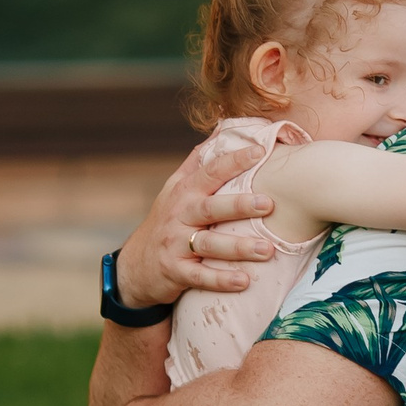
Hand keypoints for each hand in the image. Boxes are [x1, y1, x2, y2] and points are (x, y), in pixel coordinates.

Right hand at [114, 133, 278, 305]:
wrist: (136, 265)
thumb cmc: (169, 220)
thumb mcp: (177, 188)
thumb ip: (200, 160)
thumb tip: (223, 124)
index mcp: (185, 191)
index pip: (210, 171)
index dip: (234, 160)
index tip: (261, 151)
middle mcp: (179, 215)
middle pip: (211, 208)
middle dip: (240, 205)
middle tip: (269, 204)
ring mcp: (175, 244)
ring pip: (208, 244)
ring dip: (238, 247)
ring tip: (267, 250)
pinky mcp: (175, 272)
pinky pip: (200, 276)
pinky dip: (221, 280)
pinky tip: (244, 281)